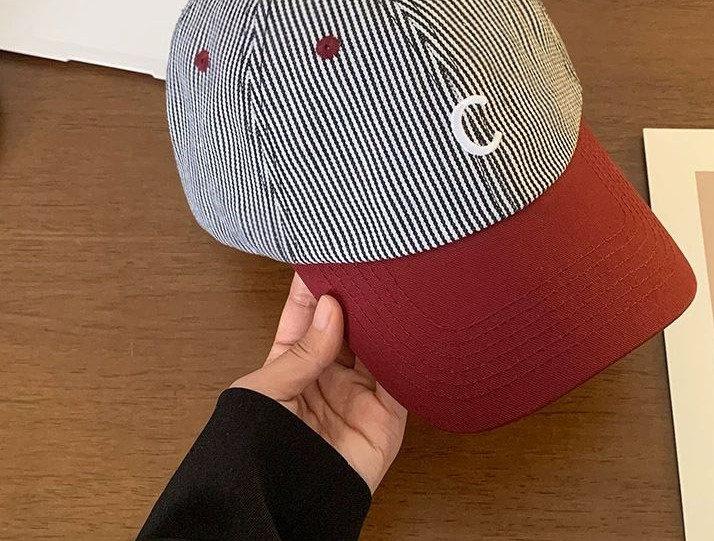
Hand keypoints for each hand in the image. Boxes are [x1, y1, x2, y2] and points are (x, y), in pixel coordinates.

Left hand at [231, 273, 407, 492]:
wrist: (279, 508)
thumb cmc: (255, 450)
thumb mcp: (266, 390)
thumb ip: (301, 351)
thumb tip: (330, 307)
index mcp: (290, 364)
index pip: (305, 314)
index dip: (314, 285)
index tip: (325, 254)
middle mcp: (326, 375)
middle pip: (346, 325)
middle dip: (356, 297)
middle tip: (367, 265)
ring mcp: (357, 395)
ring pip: (377, 345)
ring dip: (384, 321)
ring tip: (390, 288)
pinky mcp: (386, 417)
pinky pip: (402, 379)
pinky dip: (408, 356)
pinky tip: (409, 330)